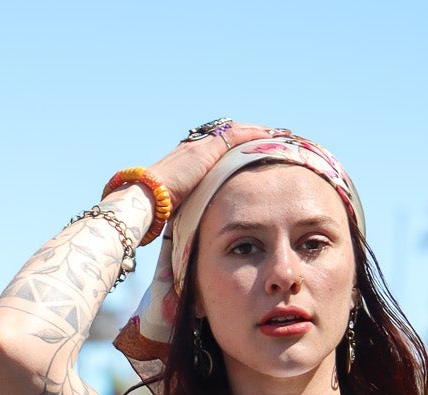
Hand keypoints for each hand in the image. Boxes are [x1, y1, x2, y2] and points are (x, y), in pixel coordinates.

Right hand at [145, 121, 275, 210]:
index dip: (239, 147)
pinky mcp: (207, 149)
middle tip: (274, 136)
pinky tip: (270, 135)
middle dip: (252, 135)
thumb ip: (194, 209)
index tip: (256, 149)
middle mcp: (196, 147)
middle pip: (231, 134)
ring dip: (258, 132)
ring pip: (236, 131)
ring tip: (279, 134)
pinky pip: (236, 136)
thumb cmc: (159, 211)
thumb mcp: (182, 208)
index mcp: (190, 159)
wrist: (148, 199)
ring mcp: (201, 146)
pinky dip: (254, 134)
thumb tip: (200, 229)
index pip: (220, 147)